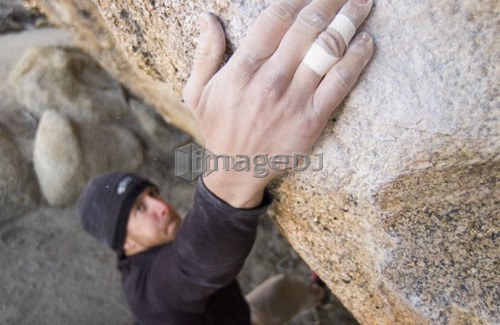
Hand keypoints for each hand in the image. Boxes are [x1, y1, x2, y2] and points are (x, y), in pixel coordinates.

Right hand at [183, 0, 373, 207]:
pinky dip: (357, 58)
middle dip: (330, 0)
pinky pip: (340, 81)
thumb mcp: (197, 91)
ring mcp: (294, 99)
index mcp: (243, 68)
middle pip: (308, 26)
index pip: (277, 18)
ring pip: (328, 49)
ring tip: (364, 3)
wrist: (237, 170)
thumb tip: (206, 18)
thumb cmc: (219, 127)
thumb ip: (205, 52)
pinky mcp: (313, 118)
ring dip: (350, 20)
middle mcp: (271, 79)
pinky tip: (366, 41)